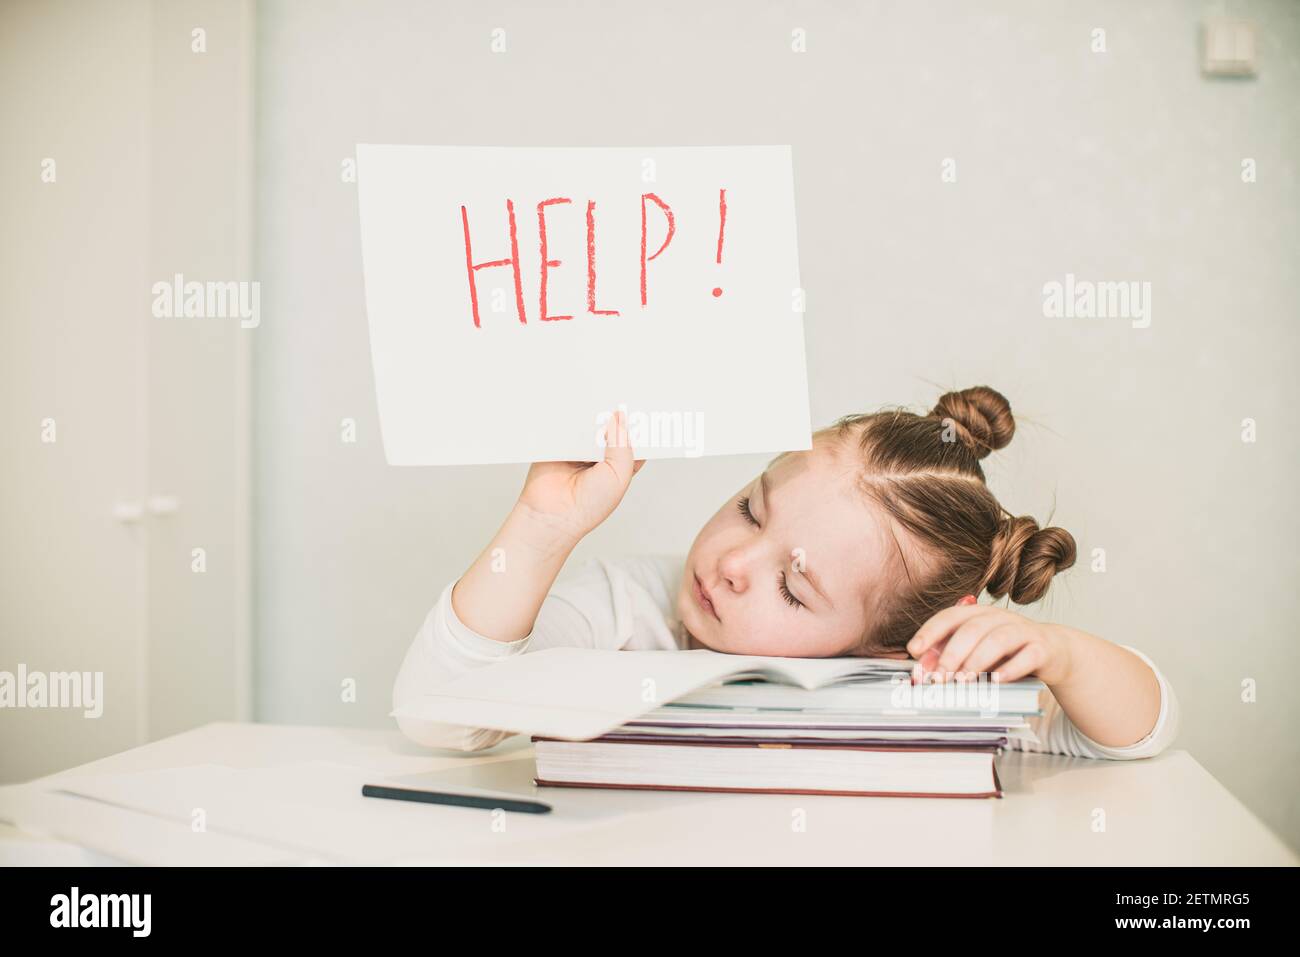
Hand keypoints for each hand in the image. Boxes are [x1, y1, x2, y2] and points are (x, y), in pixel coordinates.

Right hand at [515, 410, 645, 544]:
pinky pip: (568, 427)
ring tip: (599, 403)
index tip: (644, 409)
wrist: (554, 514)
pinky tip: (578, 412)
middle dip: (615, 417)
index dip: (638, 428)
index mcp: (619, 466)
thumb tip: (619, 418)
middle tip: (621, 399)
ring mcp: (580, 451)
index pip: (633, 442)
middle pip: (612, 429)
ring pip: (590, 426)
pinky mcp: (561, 446)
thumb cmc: (589, 505)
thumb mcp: (619, 475)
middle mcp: (600, 458)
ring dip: (593, 417)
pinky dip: (572, 420)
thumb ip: (622, 446)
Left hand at [906, 604, 1073, 686]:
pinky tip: (997, 681)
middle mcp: (999, 618)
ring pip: (998, 640)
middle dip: (952, 654)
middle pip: (972, 629)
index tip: (914, 650)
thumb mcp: (977, 651)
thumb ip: (951, 655)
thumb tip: (922, 668)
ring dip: (978, 661)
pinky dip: (1011, 669)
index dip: (930, 631)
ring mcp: (1023, 631)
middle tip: (939, 677)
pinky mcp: (1042, 648)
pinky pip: (1028, 656)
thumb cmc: (1008, 653)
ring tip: (964, 681)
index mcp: (979, 614)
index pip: (950, 617)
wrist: (1053, 652)